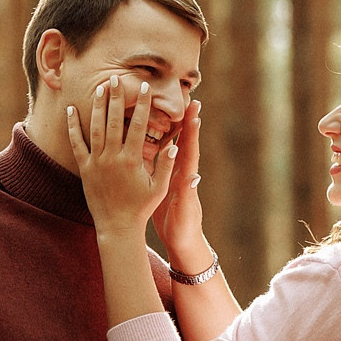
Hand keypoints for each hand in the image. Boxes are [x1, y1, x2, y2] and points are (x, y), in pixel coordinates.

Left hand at [67, 76, 176, 238]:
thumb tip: (175, 144)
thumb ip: (166, 165)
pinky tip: (71, 110)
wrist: (117, 226)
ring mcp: (97, 162)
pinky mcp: (85, 168)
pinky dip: (73, 126)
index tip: (144, 88)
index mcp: (132, 160)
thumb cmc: (141, 207)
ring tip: (100, 87)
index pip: (138, 125)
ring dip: (98, 106)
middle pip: (115, 120)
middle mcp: (113, 158)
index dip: (142, 105)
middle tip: (117, 77)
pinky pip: (77, 143)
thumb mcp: (159, 188)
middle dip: (117, 97)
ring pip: (96, 128)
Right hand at [153, 100, 206, 261]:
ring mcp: (172, 175)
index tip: (195, 111)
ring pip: (170, 146)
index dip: (192, 131)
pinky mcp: (162, 180)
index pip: (190, 150)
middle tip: (187, 98)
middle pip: (184, 142)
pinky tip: (145, 133)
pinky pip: (157, 157)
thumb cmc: (183, 229)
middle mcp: (181, 173)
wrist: (181, 241)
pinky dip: (153, 144)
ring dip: (169, 127)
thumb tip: (195, 177)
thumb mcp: (183, 213)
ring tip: (164, 107)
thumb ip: (188, 195)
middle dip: (185, 121)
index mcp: (186, 179)